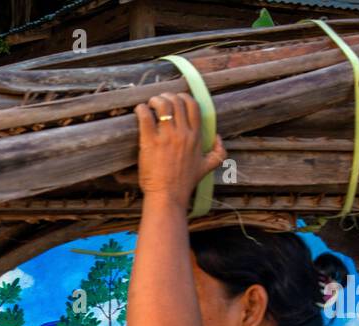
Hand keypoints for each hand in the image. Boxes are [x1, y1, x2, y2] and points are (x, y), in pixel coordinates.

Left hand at [134, 93, 226, 211]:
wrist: (168, 196)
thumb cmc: (184, 184)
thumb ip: (218, 153)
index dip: (184, 97)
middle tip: (159, 101)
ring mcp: (167, 137)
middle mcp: (183, 134)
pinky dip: (142, 109)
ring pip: (163, 105)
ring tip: (149, 105)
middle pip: (177, 101)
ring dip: (155, 100)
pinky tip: (139, 111)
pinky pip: (146, 117)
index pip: (193, 105)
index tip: (175, 98)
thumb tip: (219, 138)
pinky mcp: (150, 143)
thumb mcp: (207, 168)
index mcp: (196, 136)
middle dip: (167, 96)